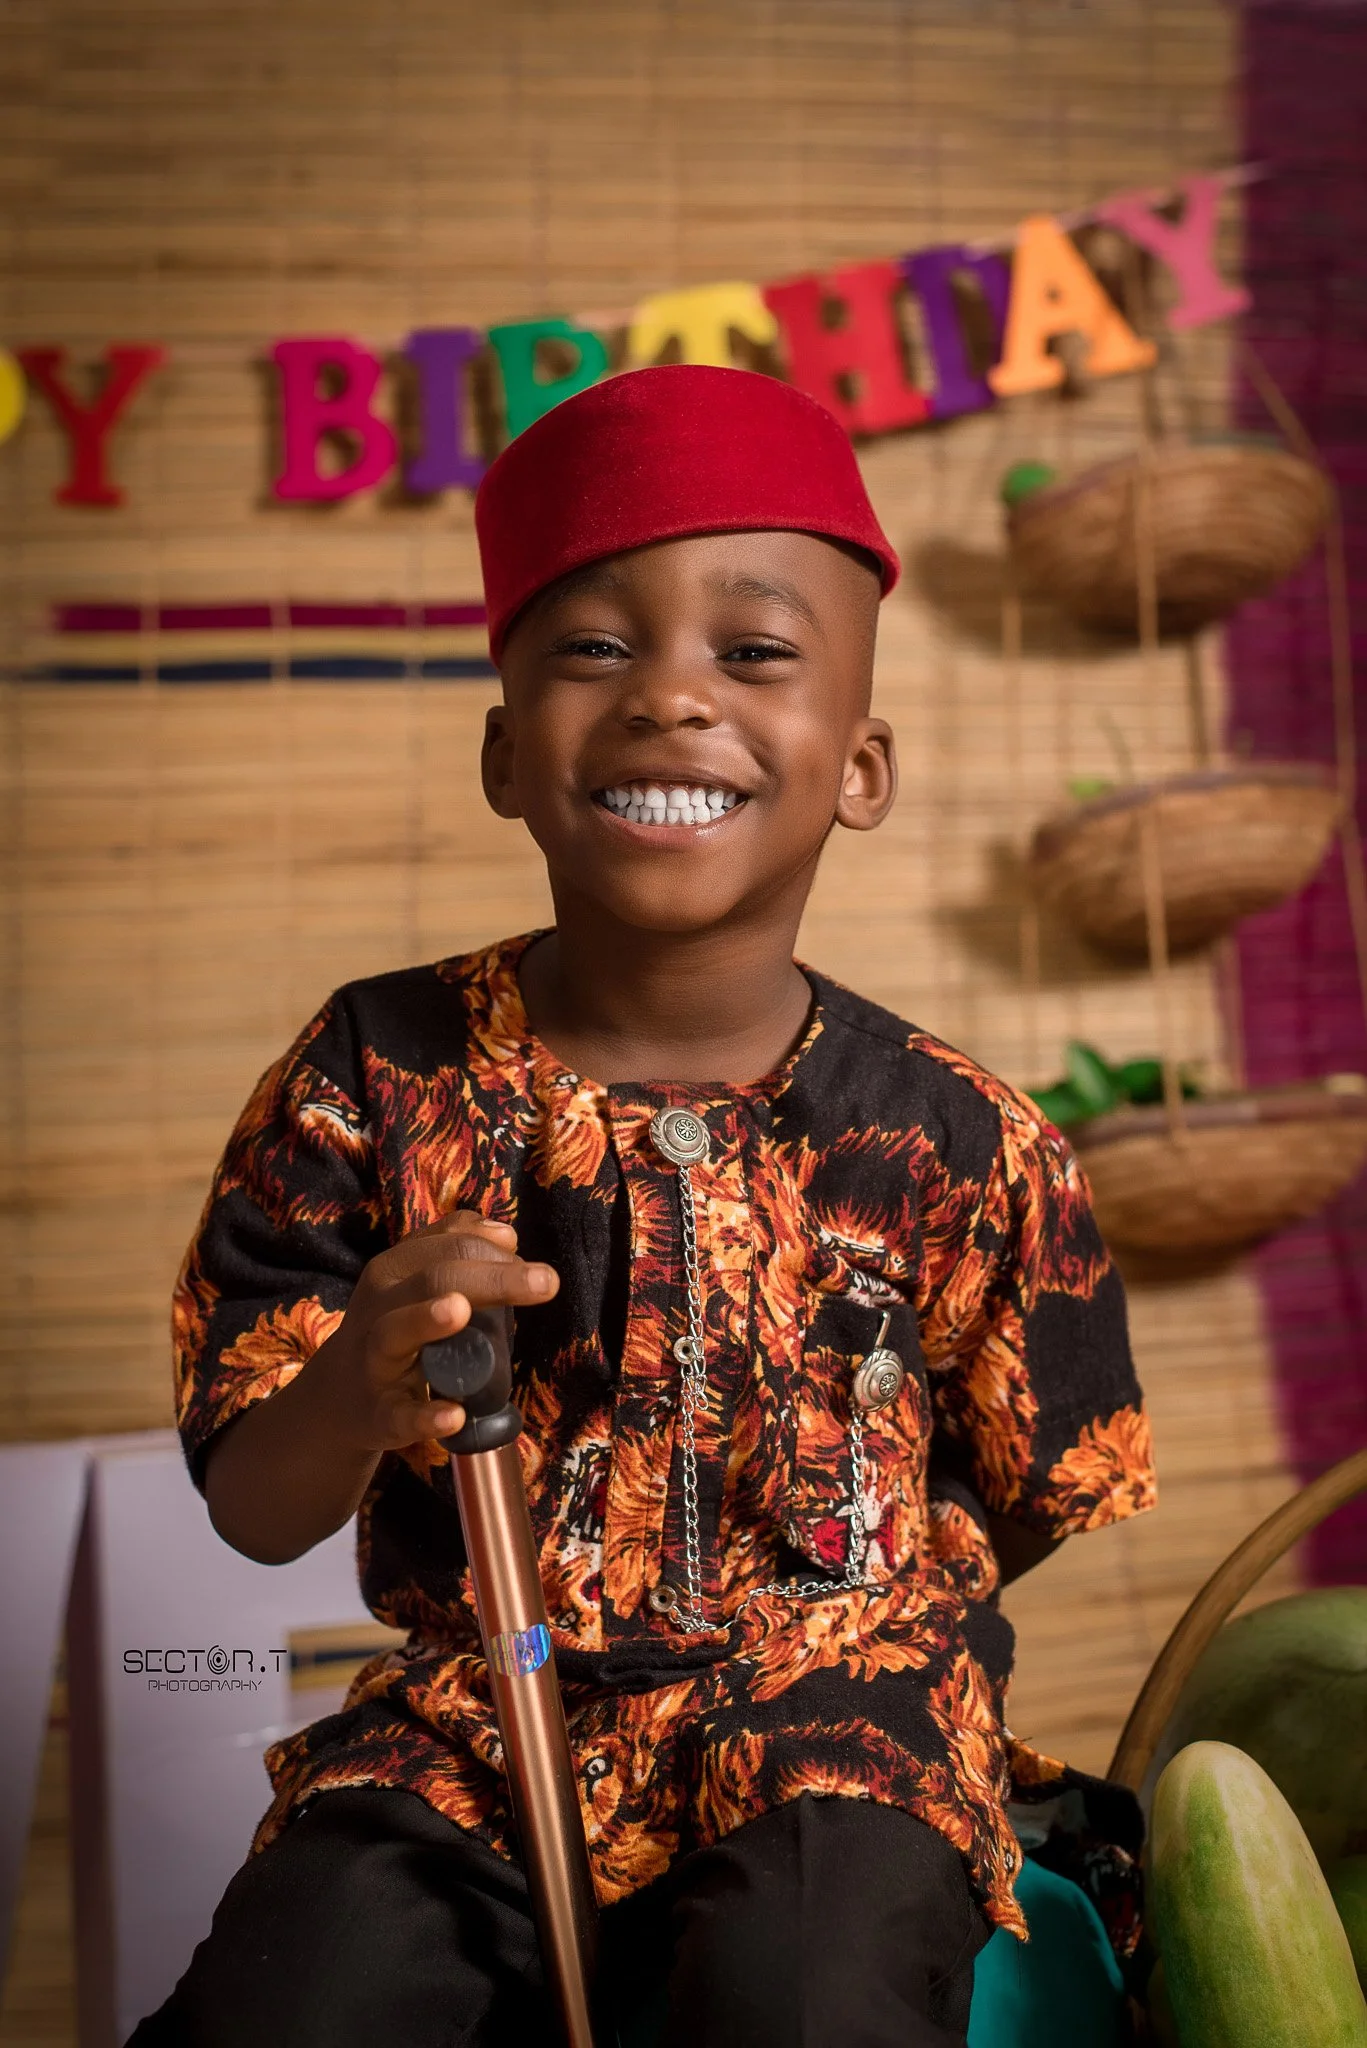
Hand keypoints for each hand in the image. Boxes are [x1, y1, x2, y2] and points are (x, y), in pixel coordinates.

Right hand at [308, 1211, 558, 1453]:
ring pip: (394, 1333)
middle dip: (492, 1278)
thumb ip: (456, 1248)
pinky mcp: (377, 1414)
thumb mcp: (415, 1280)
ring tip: (461, 1311)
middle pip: (431, 1280)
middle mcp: (378, 1308)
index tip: (538, 1269)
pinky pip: (399, 1414)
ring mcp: (373, 1361)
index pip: (448, 1245)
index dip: (496, 1252)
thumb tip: (506, 1234)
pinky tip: (454, 1415)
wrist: (341, 1395)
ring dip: (426, 1320)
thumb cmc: (395, 1326)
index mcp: (393, 1271)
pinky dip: (426, 1416)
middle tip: (546, 1282)